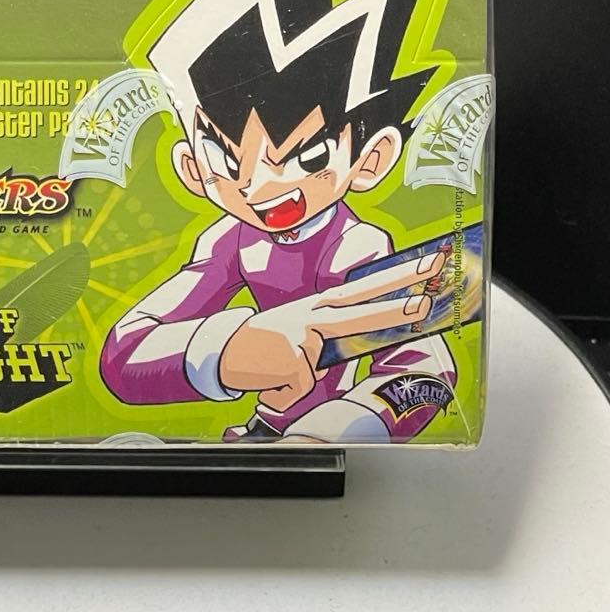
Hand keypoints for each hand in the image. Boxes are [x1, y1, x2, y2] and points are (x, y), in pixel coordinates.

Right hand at [218, 250, 443, 410]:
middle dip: (398, 293)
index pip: (362, 290)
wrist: (224, 352)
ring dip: (355, 336)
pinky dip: (287, 392)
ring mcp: (299, 338)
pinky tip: (274, 382)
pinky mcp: (289, 362)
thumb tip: (374, 339)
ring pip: (320, 360)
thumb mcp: (302, 333)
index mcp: (318, 308)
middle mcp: (311, 316)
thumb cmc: (267, 346)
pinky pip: (300, 388)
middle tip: (432, 279)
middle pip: (359, 305)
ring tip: (378, 326)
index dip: (395, 278)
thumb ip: (335, 334)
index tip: (427, 264)